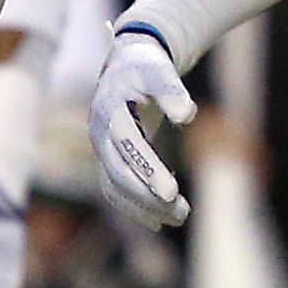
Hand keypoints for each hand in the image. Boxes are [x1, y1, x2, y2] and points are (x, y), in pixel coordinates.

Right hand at [90, 24, 195, 229]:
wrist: (126, 66)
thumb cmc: (146, 68)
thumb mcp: (159, 71)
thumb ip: (171, 90)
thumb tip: (186, 115)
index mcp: (110, 109)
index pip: (127, 144)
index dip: (147, 168)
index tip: (171, 191)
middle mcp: (100, 133)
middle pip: (119, 172)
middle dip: (148, 196)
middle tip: (182, 212)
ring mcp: (101, 149)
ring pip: (116, 186)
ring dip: (145, 206)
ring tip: (180, 217)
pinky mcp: (108, 159)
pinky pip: (115, 190)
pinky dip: (135, 207)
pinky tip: (159, 221)